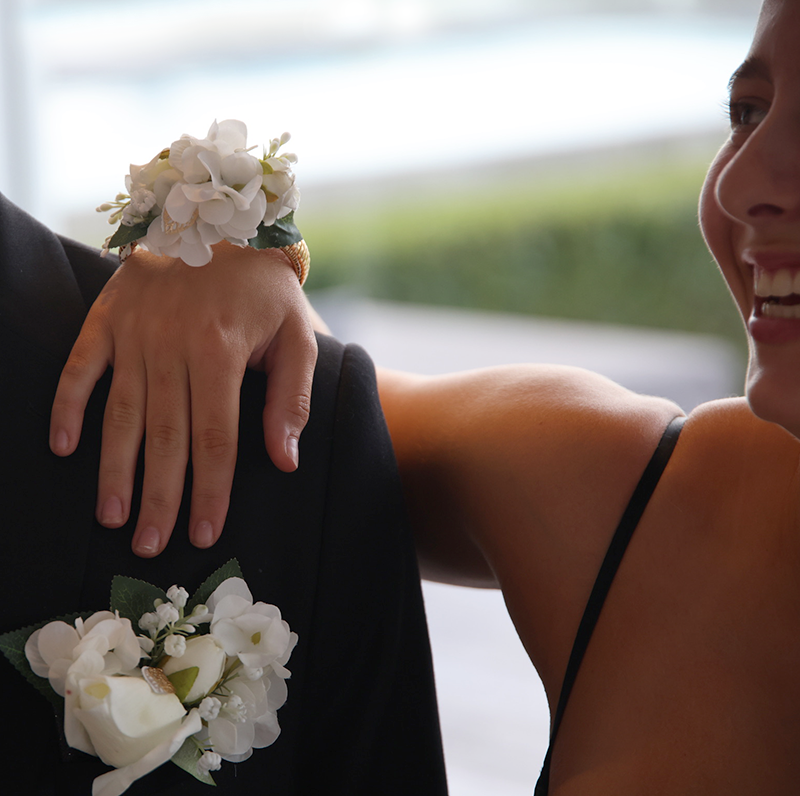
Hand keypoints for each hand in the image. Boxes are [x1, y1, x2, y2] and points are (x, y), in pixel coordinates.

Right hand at [49, 241, 316, 556]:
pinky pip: (81, 367)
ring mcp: (135, 331)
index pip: (216, 437)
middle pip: (166, 436)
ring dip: (114, 468)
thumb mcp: (297, 335)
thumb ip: (292, 398)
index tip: (204, 532)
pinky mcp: (108, 317)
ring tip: (113, 516)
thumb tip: (285, 461)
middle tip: (151, 547)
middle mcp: (173, 345)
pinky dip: (69, 405)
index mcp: (222, 351)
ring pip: (122, 413)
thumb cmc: (265, 289)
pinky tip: (64, 447)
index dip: (211, 490)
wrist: (223, 220)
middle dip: (160, 496)